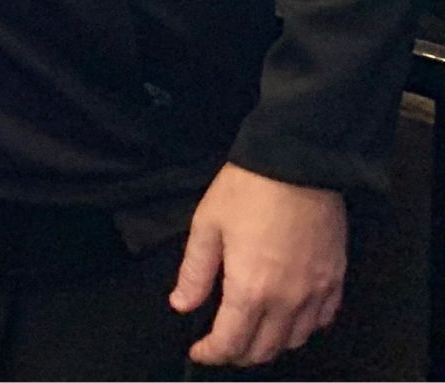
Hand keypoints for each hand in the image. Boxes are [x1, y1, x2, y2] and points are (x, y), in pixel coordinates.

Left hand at [170, 162, 346, 366]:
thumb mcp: (207, 225)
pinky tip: (289, 319)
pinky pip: (322, 321)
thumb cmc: (248, 190)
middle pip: (264, 349)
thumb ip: (195, 272)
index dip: (211, 353)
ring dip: (270, 345)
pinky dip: (303, 329)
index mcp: (251, 289)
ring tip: (251, 335)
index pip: (231, 341)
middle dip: (238, 354)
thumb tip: (182, 305)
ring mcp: (317, 292)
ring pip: (295, 341)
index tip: (198, 352)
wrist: (298, 164)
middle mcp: (288, 300)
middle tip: (220, 345)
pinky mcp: (336, 279)